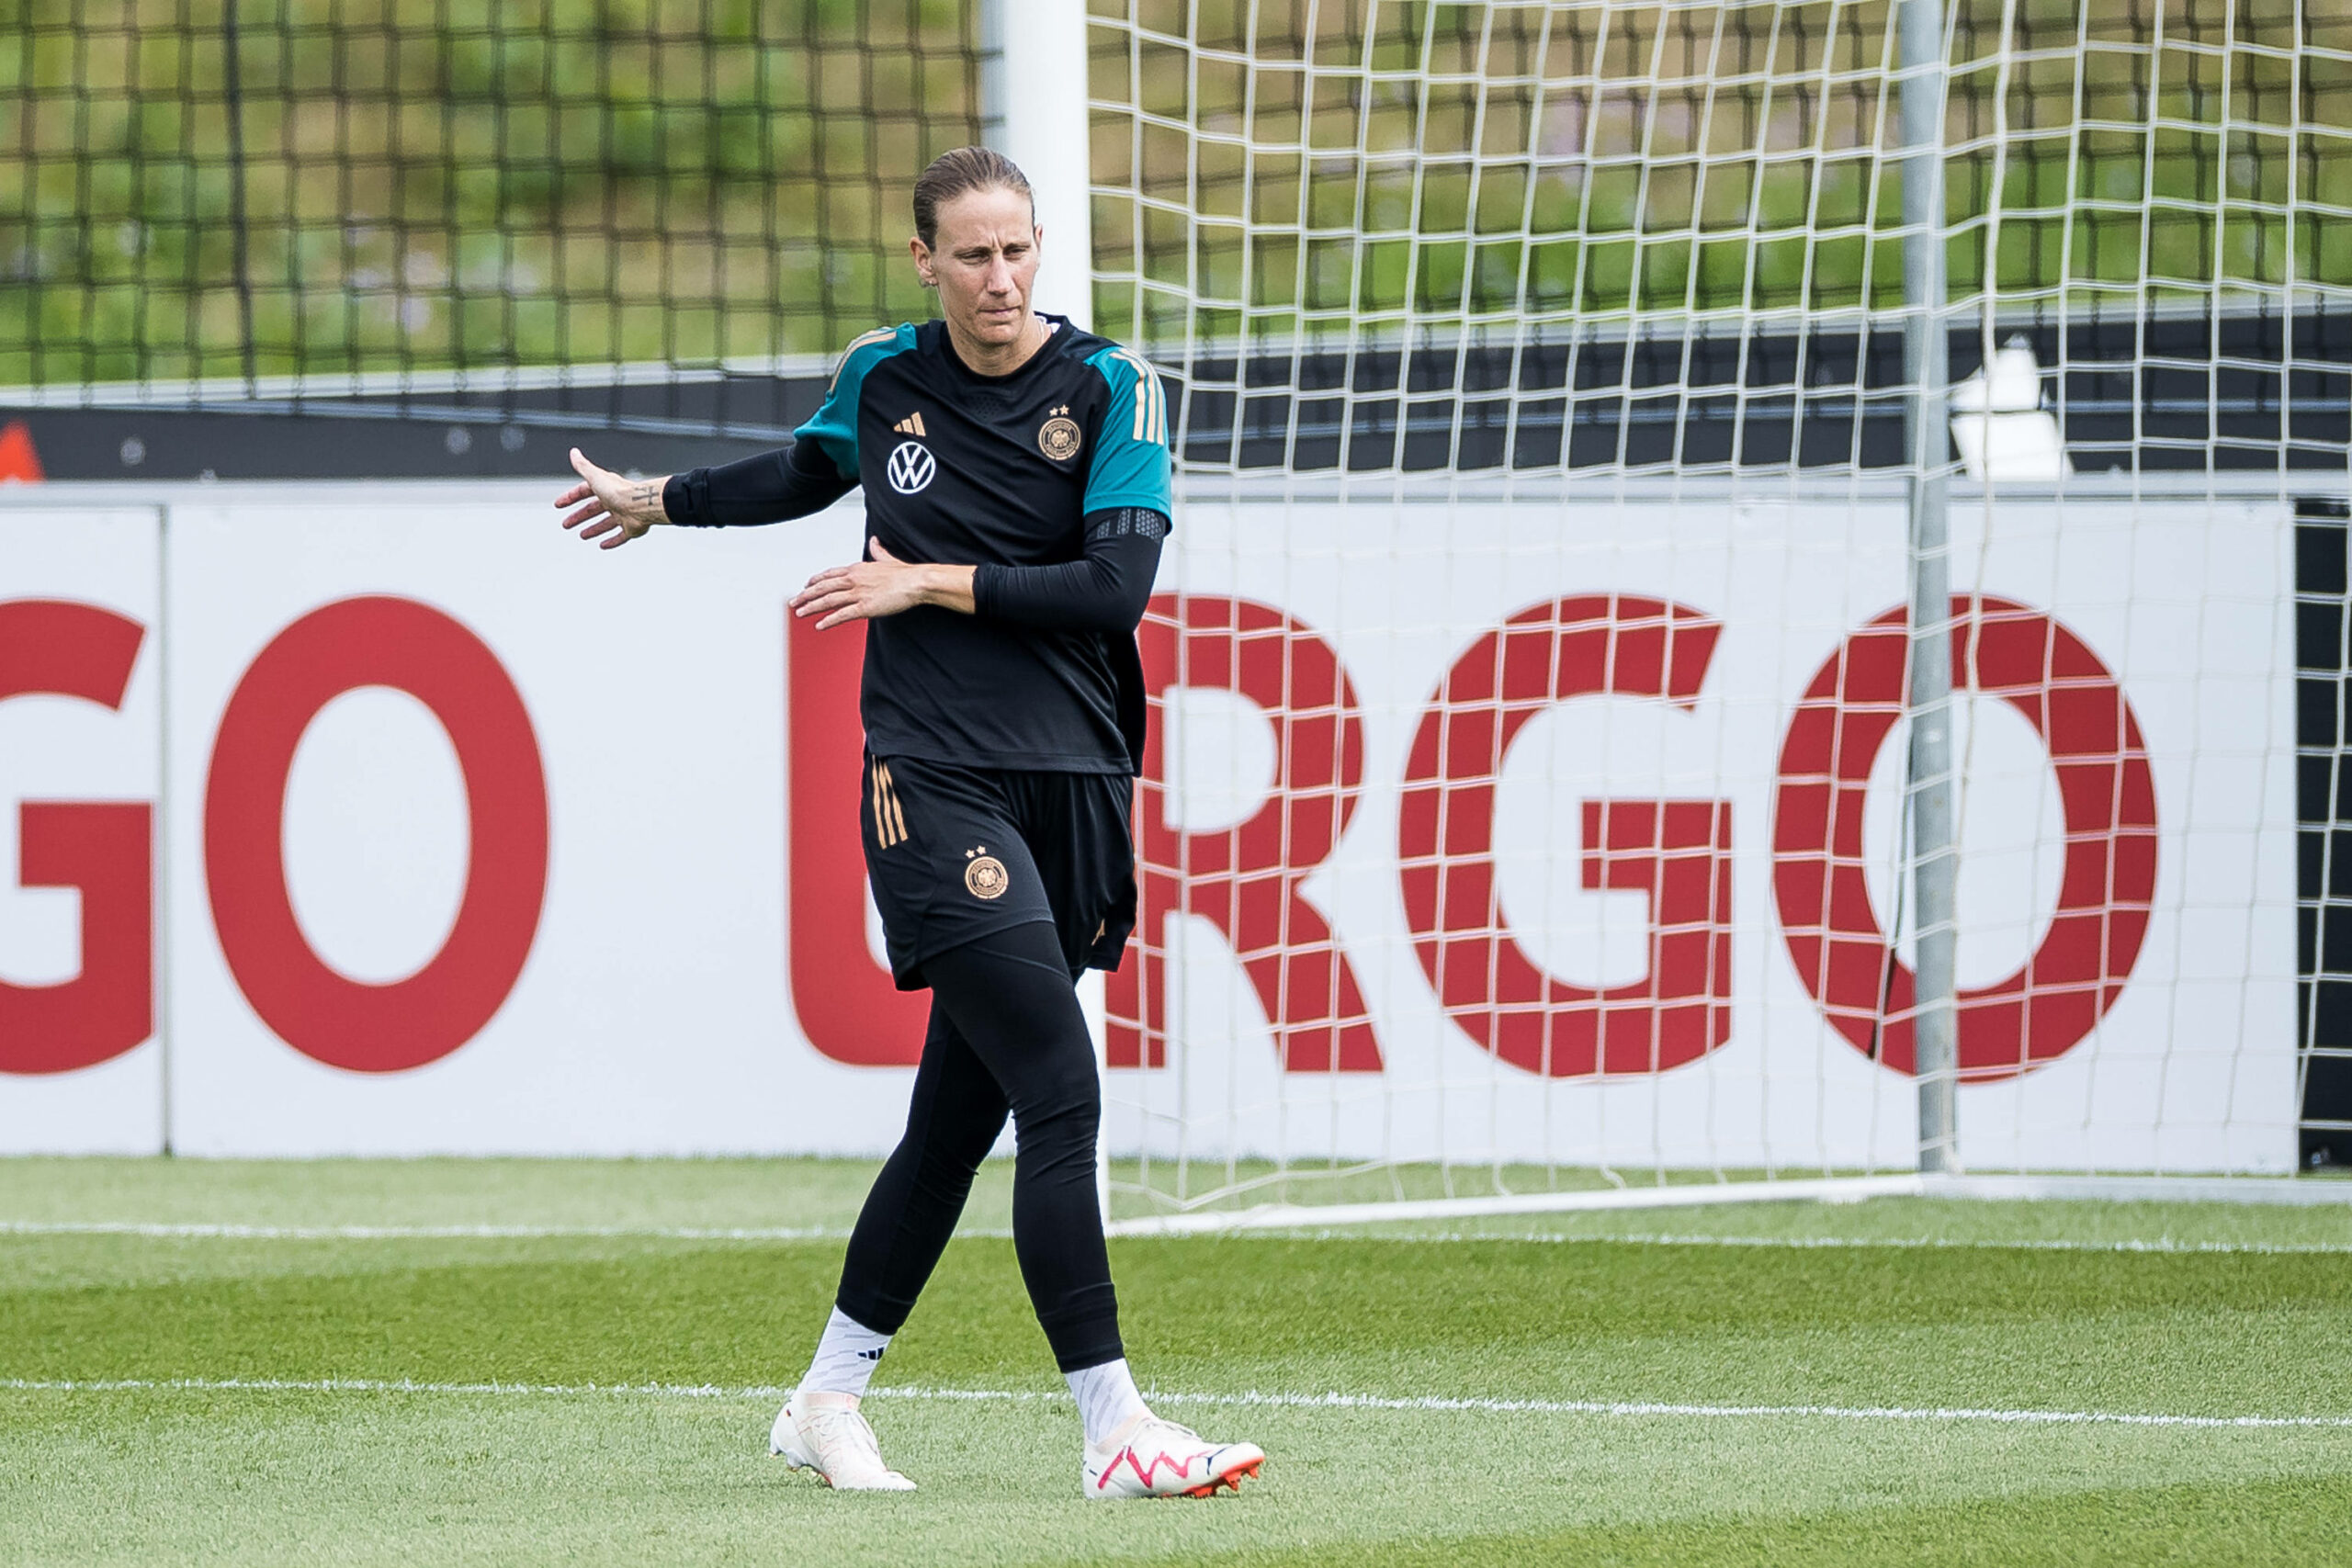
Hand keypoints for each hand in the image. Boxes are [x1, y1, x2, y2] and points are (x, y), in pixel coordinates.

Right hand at [554, 448, 668, 548]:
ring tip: (582, 535)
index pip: (584, 491)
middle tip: (566, 524)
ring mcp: (623, 515)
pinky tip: (603, 545)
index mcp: (605, 488)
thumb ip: (583, 466)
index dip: (571, 497)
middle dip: (579, 516)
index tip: (559, 504)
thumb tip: (574, 452)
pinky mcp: (632, 528)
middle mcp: (614, 501)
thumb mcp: (595, 477)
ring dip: (594, 529)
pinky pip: (621, 536)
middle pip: (593, 509)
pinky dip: (612, 541)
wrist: (640, 505)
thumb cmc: (619, 492)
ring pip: (606, 523)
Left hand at [790, 538, 974, 628]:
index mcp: (857, 569)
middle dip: (805, 595)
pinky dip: (829, 620)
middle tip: (793, 602)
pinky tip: (819, 625)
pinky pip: (842, 615)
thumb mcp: (887, 559)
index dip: (815, 581)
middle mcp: (853, 579)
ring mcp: (858, 593)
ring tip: (799, 613)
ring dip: (811, 607)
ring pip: (828, 600)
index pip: (829, 574)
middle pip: (823, 587)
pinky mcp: (865, 607)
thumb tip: (874, 540)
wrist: (916, 582)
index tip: (805, 587)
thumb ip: (877, 550)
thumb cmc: (904, 573)